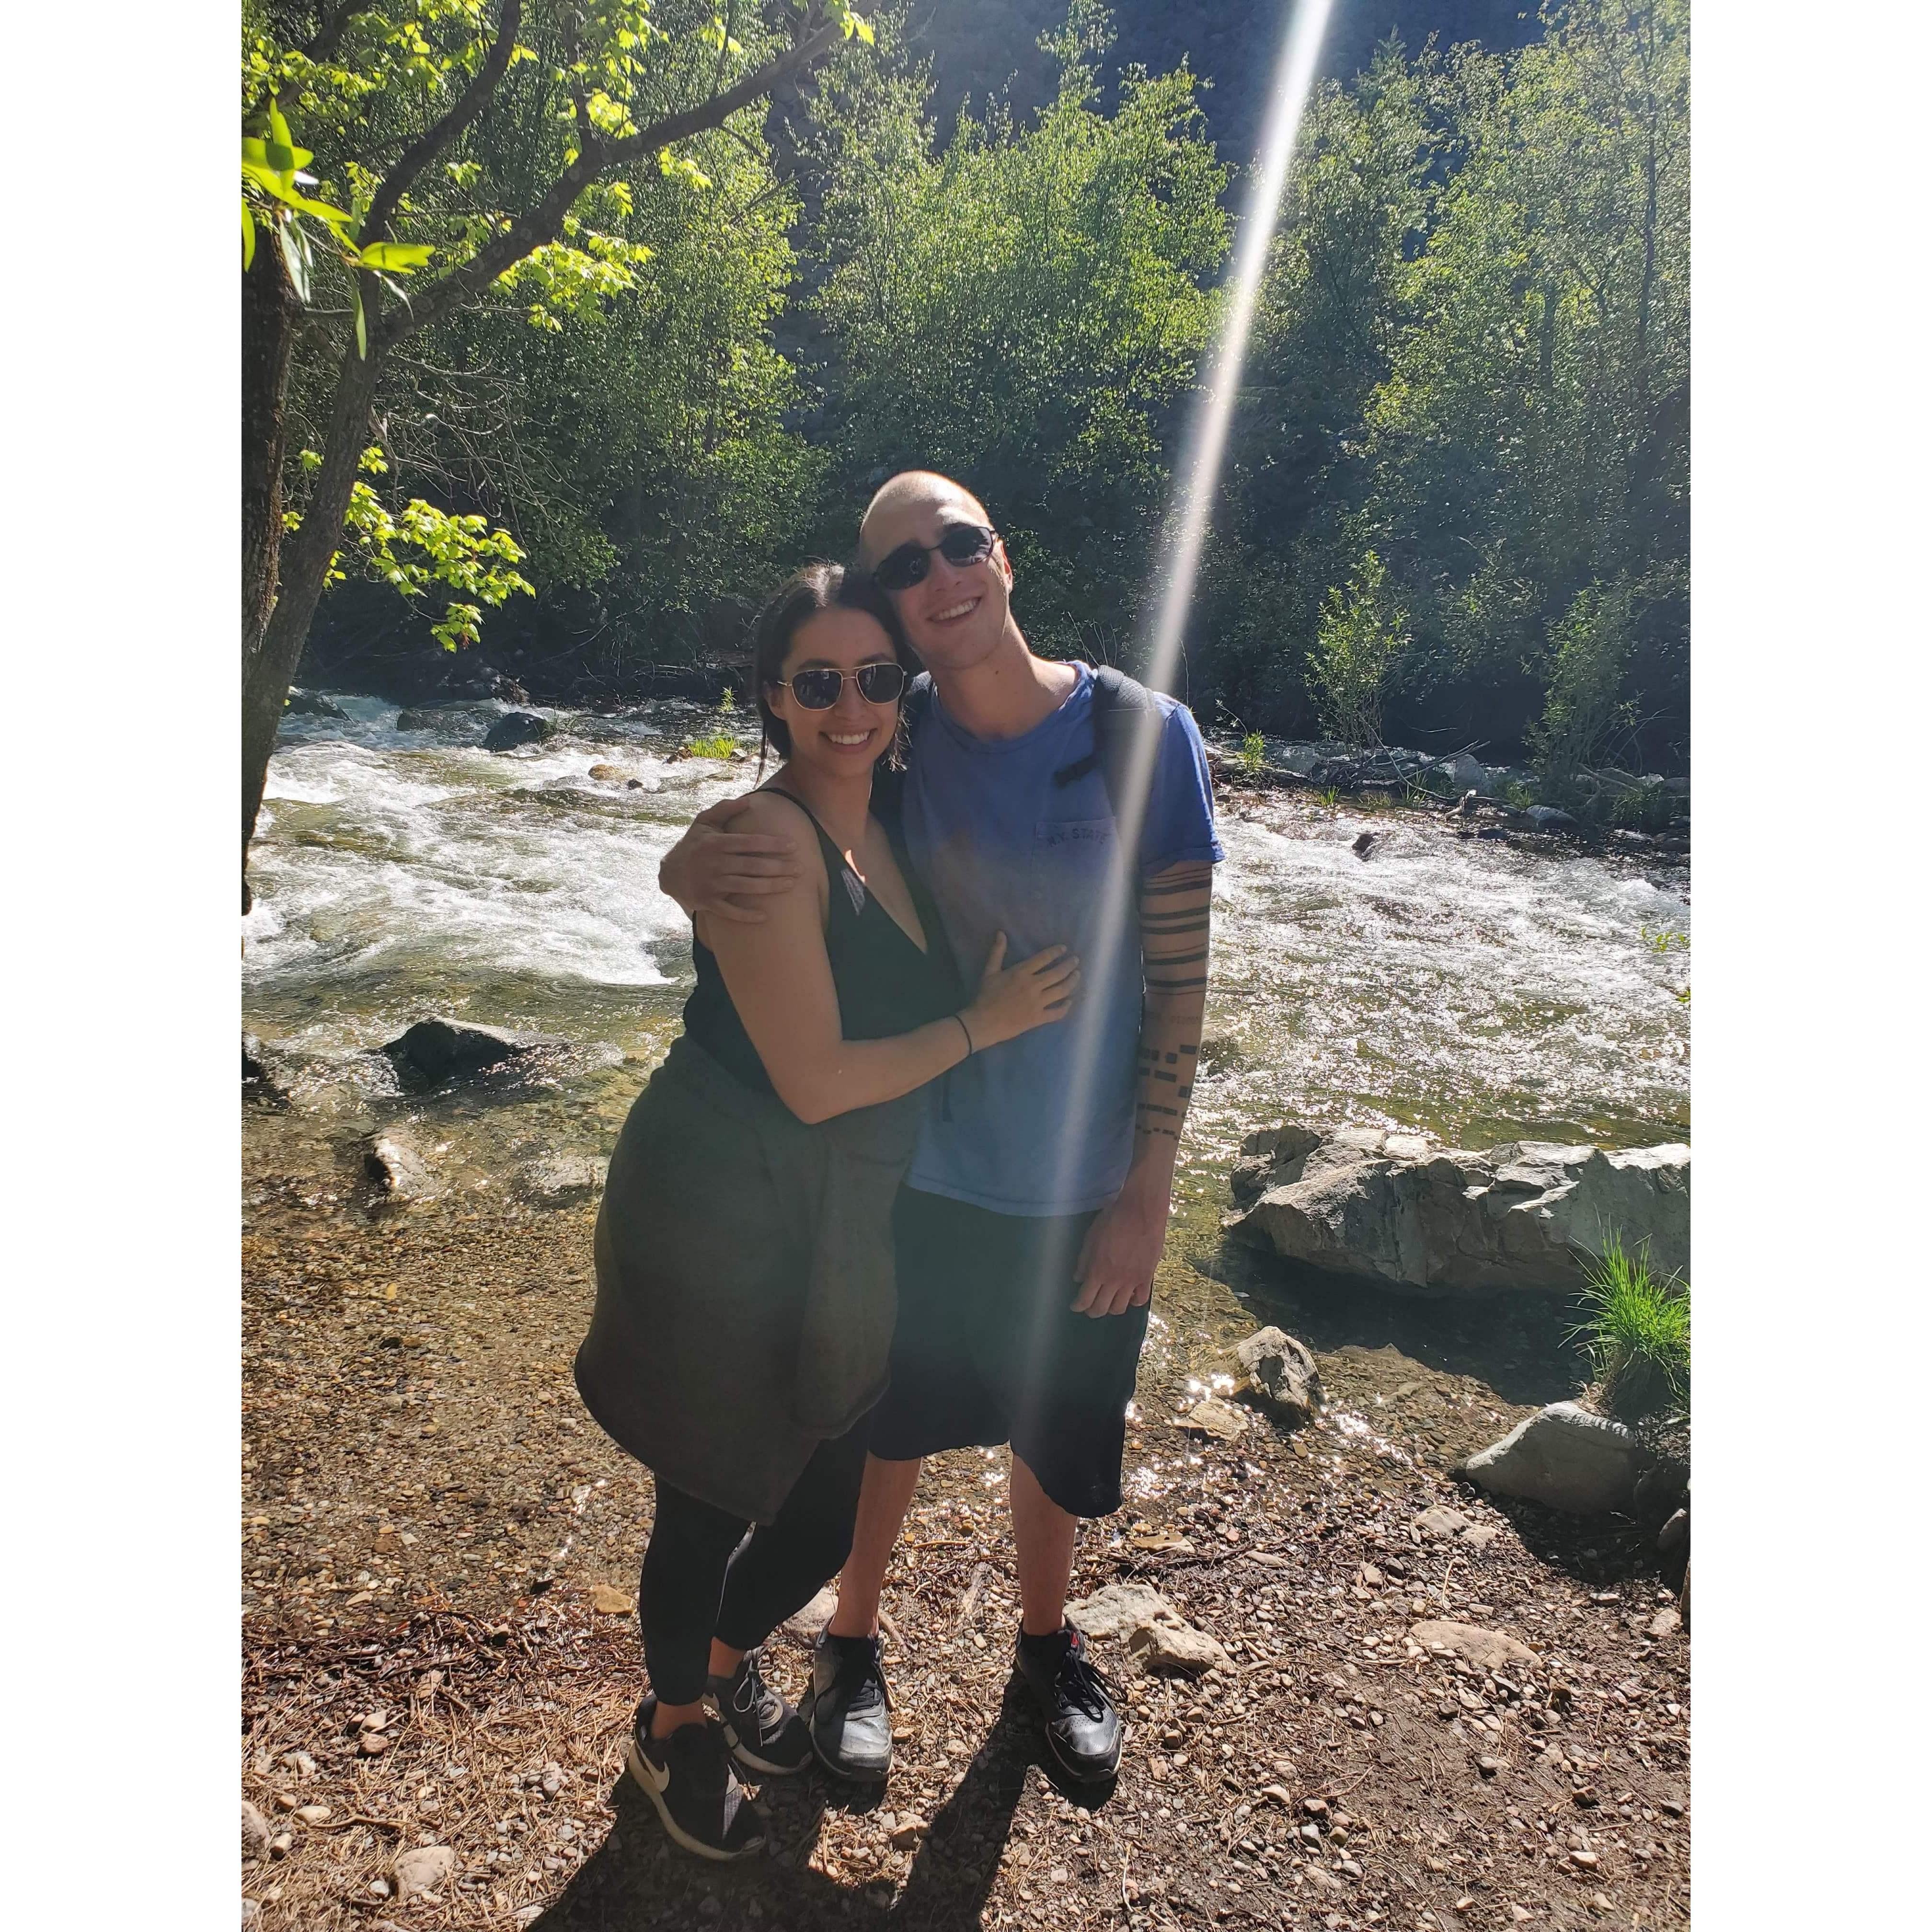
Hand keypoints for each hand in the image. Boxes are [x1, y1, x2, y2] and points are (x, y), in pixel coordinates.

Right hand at [659, 797, 799, 922]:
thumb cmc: (693, 844)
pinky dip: (746, 915)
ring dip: (771, 886)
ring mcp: (711, 885)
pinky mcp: (708, 902)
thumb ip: (724, 809)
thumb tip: (748, 801)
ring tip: (791, 884)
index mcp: (716, 843)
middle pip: (752, 866)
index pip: (749, 843)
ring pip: (746, 887)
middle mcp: (714, 864)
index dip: (772, 844)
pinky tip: (764, 916)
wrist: (669, 872)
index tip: (793, 845)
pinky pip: (730, 911)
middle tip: (799, 868)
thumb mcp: (703, 822)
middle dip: (778, 867)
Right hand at [961, 932, 1079, 1048]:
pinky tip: (1070, 1002)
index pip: (1043, 958)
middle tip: (1076, 961)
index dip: (1056, 952)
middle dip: (1069, 965)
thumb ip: (997, 952)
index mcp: (1021, 973)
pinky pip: (1057, 1012)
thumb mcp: (989, 971)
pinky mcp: (1039, 1018)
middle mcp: (1033, 986)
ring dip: (1072, 982)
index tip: (1064, 948)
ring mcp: (1038, 1003)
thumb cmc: (986, 996)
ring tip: (1077, 975)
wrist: (984, 1022)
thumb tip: (1001, 933)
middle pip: (1058, 973)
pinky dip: (1066, 1007)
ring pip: (1061, 990)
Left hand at [1071, 1174, 1170, 1317]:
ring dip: (1111, 1308)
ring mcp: (1132, 1281)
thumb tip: (1078, 1279)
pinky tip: (1129, 1296)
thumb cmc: (1112, 1220)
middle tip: (1089, 1306)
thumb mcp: (1091, 1238)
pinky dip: (1133, 1301)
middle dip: (1092, 1311)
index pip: (1085, 1299)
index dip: (1077, 1306)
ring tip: (1108, 1302)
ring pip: (1120, 1308)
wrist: (1141, 1211)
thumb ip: (1084, 1261)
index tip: (1075, 1306)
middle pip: (1101, 1308)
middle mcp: (1115, 1281)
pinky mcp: (1147, 1277)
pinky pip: (1141, 1299)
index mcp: (1098, 1271)